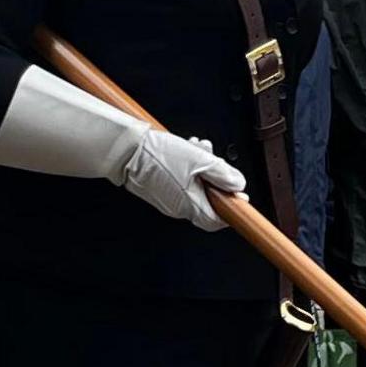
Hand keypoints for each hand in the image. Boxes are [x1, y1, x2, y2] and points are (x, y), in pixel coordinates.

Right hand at [112, 129, 247, 228]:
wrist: (127, 151)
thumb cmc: (160, 156)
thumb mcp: (201, 160)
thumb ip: (223, 173)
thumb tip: (238, 184)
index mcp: (190, 206)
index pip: (217, 220)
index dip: (231, 207)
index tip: (237, 195)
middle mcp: (179, 209)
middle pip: (207, 198)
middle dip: (215, 176)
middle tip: (213, 158)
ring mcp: (168, 201)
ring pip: (195, 187)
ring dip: (201, 167)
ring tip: (197, 147)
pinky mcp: (160, 190)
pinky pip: (181, 183)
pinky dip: (187, 169)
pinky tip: (185, 150)